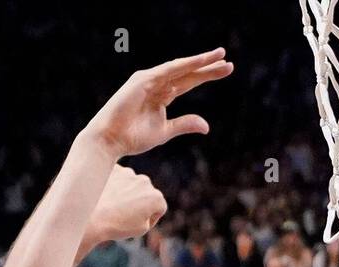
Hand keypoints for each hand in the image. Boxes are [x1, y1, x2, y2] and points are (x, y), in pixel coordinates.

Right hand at [86, 49, 232, 157]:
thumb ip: (184, 124)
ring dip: (199, 61)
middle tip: (228, 60)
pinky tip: (199, 61)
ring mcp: (150, 80)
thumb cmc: (133, 137)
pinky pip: (168, 70)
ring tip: (219, 55)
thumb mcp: (165, 131)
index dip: (207, 75)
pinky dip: (184, 65)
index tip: (227, 70)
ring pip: (180, 68)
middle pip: (188, 72)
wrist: (111, 140)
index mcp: (163, 95)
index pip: (189, 82)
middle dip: (208, 66)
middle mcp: (157, 83)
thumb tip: (207, 126)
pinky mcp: (143, 80)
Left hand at [86, 165, 166, 245]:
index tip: (135, 223)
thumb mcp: (141, 229)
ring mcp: (128, 173)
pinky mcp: (113, 169)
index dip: (149, 218)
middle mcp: (145, 181)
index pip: (158, 207)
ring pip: (130, 183)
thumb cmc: (117, 226)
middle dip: (138, 201)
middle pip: (145, 192)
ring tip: (111, 206)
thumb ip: (149, 215)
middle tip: (123, 214)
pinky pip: (116, 177)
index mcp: (156, 198)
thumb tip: (145, 203)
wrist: (91, 217)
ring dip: (125, 192)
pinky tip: (104, 196)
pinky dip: (112, 184)